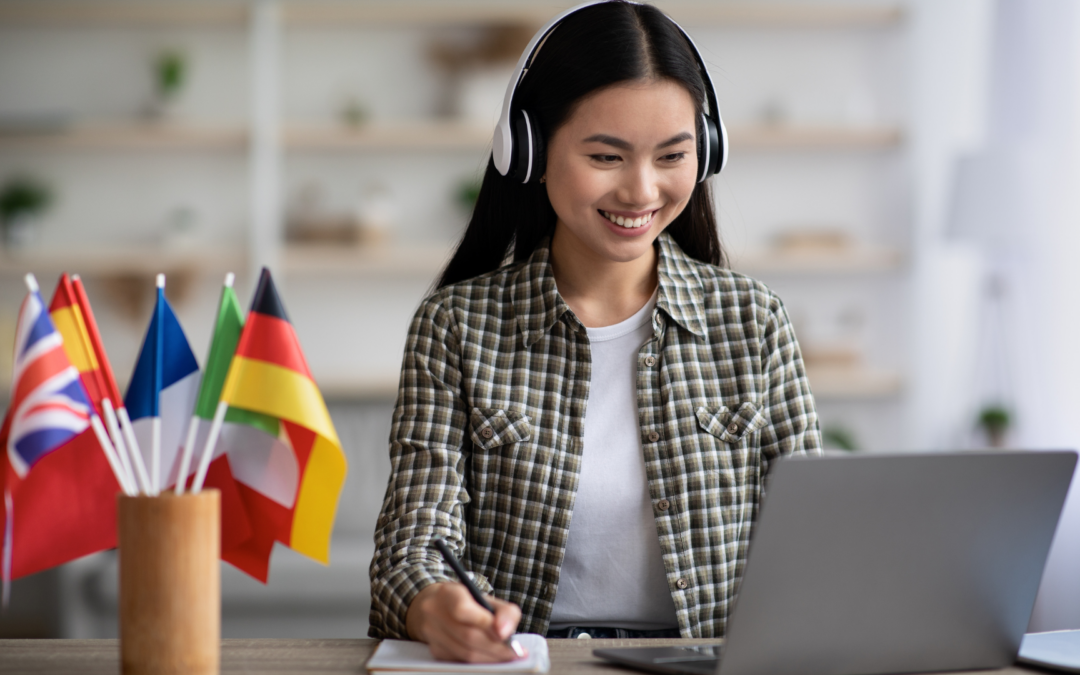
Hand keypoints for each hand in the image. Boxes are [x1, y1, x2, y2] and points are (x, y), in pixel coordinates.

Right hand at [405, 581, 525, 662]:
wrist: (437, 606)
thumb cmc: (467, 601)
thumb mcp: (486, 598)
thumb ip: (504, 611)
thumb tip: (505, 633)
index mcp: (448, 593)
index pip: (463, 610)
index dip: (485, 624)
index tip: (507, 635)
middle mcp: (434, 612)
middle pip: (467, 635)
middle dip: (495, 647)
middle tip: (515, 652)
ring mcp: (432, 633)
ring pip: (465, 653)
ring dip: (490, 658)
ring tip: (508, 656)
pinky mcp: (435, 650)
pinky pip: (461, 661)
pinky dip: (480, 662)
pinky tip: (492, 658)